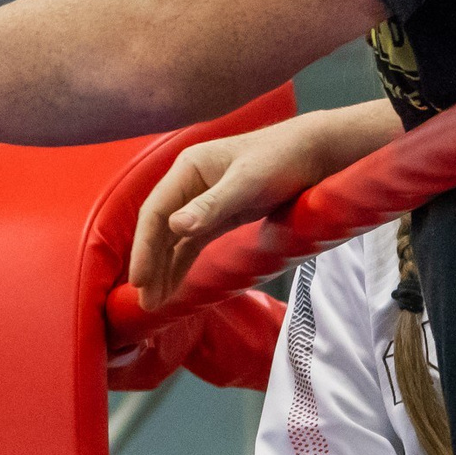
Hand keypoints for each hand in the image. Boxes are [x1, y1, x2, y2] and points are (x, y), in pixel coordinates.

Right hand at [127, 104, 396, 307]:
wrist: (315, 152)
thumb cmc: (282, 159)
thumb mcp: (248, 182)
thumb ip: (212, 205)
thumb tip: (175, 226)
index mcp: (188, 169)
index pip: (154, 212)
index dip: (144, 248)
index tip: (140, 280)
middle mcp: (189, 184)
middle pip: (159, 229)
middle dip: (150, 264)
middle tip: (144, 301)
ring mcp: (202, 200)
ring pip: (173, 239)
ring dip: (163, 269)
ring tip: (155, 303)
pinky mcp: (219, 214)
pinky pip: (192, 243)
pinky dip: (181, 264)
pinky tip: (174, 286)